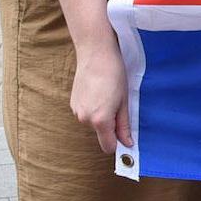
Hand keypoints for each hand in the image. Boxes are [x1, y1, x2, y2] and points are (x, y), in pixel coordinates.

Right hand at [71, 39, 129, 155]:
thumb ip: (124, 125)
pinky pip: (86, 114)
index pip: (108, 147)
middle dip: (110, 125)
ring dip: (101, 116)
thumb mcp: (124, 101)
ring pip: (94, 124)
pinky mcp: (72, 104)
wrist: (95, 54)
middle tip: (118, 104)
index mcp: (100, 120)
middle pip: (101, 134)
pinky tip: (97, 92)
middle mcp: (85, 119)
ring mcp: (76, 112)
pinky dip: (93, 108)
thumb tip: (127, 143)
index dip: (118, 144)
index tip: (125, 137)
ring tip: (107, 95)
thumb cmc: (114, 74)